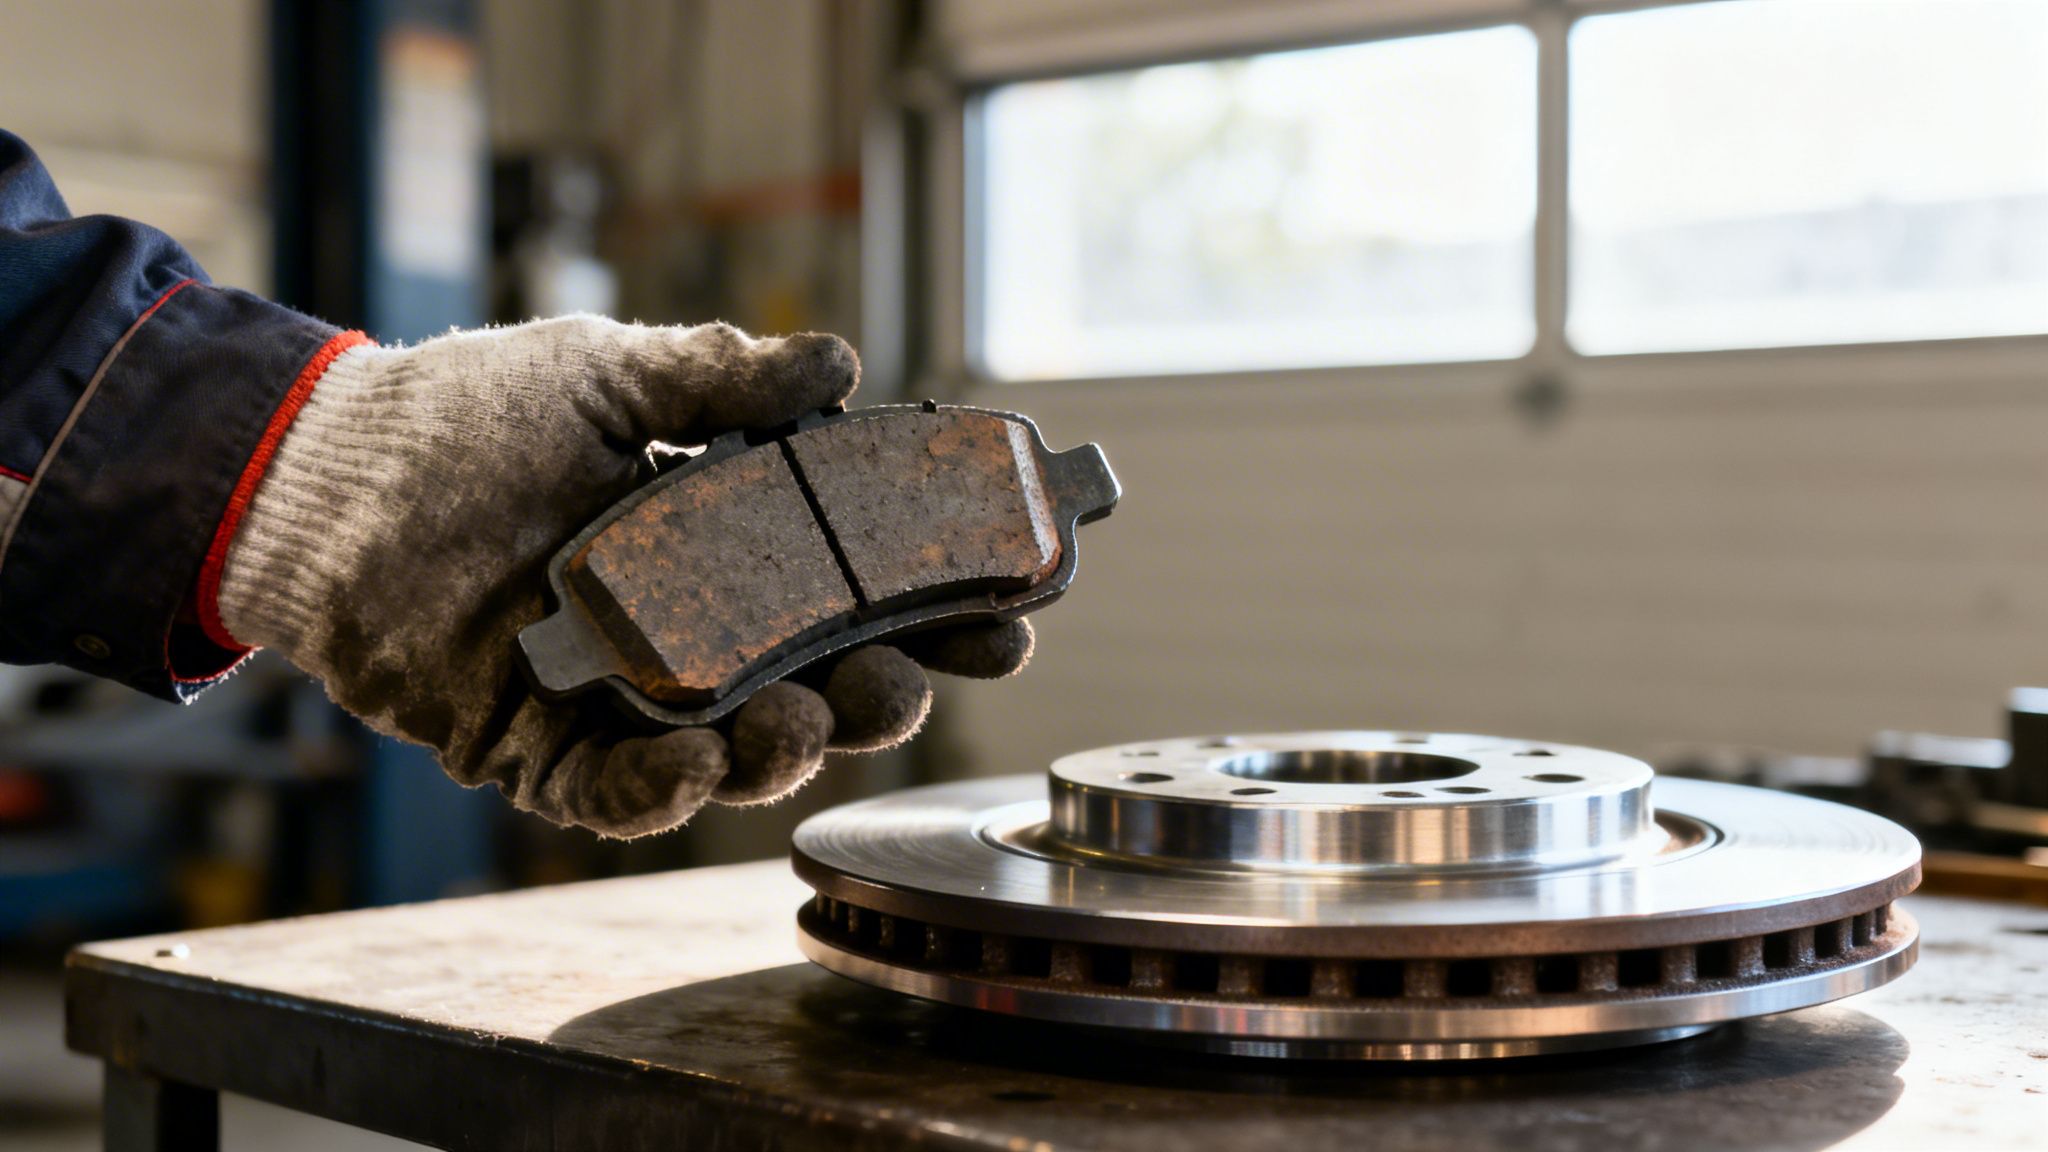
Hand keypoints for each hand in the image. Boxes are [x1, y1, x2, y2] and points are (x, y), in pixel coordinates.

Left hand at [215, 316, 1030, 836]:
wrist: (323, 475)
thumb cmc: (461, 416)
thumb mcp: (603, 374)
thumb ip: (719, 377)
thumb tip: (841, 366)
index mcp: (717, 545)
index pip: (851, 587)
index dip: (930, 603)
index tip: (1003, 611)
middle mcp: (685, 629)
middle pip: (817, 682)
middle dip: (886, 693)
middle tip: (917, 680)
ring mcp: (618, 696)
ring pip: (738, 751)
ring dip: (794, 749)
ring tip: (813, 724)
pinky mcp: (540, 749)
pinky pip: (618, 797)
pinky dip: (668, 793)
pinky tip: (707, 765)